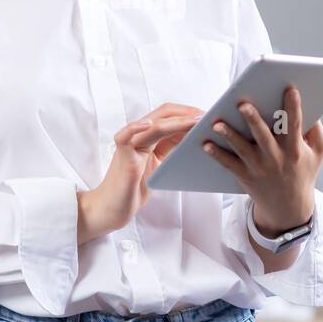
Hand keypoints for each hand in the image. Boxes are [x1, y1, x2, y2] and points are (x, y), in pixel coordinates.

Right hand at [76, 102, 203, 242]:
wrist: (113, 208)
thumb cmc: (136, 188)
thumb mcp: (162, 165)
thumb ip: (173, 150)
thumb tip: (198, 139)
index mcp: (149, 136)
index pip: (169, 116)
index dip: (189, 113)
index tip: (209, 116)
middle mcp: (138, 135)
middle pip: (163, 114)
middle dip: (187, 113)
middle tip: (207, 117)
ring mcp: (129, 143)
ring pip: (153, 125)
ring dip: (176, 121)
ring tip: (195, 121)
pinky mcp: (122, 154)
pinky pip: (126, 136)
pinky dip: (136, 127)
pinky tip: (149, 124)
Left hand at [202, 85, 322, 235]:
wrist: (289, 207)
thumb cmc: (303, 171)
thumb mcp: (318, 152)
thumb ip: (317, 130)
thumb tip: (310, 107)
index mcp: (295, 149)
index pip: (294, 124)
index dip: (293, 106)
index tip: (290, 88)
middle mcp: (276, 158)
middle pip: (263, 136)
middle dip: (253, 120)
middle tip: (242, 104)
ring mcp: (259, 168)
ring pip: (242, 149)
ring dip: (229, 135)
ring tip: (217, 123)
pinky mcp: (245, 176)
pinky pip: (228, 164)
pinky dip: (217, 154)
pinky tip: (206, 144)